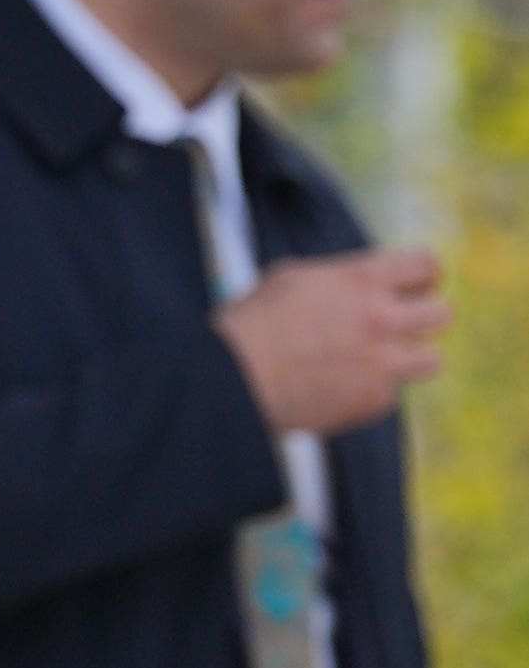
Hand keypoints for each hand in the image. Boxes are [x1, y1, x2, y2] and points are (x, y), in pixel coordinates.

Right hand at [216, 250, 445, 437]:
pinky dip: (368, 391)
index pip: (426, 267)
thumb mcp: (291, 278)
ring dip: (407, 357)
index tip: (413, 286)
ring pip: (431, 359)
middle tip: (394, 324)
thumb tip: (368, 284)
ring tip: (374, 360)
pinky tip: (333, 387)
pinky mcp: (373, 400)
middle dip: (420, 317)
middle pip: (440, 312)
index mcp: (361, 279)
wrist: (227, 381)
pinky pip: (390, 393)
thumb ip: (341, 278)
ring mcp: (382, 363)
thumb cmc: (250, 324)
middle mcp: (381, 318)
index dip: (421, 277)